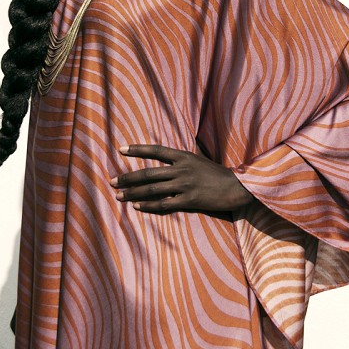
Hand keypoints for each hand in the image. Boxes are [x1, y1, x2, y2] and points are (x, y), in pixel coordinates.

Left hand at [110, 144, 252, 213]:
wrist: (237, 188)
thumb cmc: (219, 173)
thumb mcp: (202, 158)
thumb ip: (190, 153)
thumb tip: (188, 142)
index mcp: (183, 156)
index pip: (156, 150)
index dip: (138, 149)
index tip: (122, 149)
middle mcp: (181, 169)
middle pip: (148, 173)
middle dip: (127, 177)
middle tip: (112, 181)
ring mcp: (184, 185)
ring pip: (152, 189)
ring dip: (133, 193)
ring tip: (119, 196)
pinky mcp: (188, 200)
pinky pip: (164, 204)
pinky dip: (149, 205)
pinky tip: (137, 206)